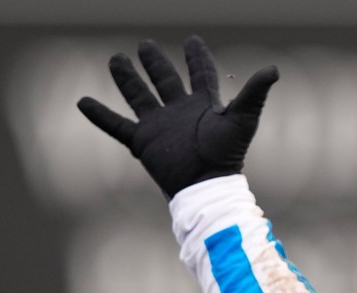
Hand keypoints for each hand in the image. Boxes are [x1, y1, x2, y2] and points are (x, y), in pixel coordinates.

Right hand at [78, 35, 278, 198]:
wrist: (205, 188)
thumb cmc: (227, 157)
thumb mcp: (242, 119)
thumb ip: (255, 94)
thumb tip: (274, 69)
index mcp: (204, 105)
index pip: (200, 74)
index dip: (197, 58)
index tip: (192, 41)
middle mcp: (180, 112)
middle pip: (165, 81)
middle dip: (155, 63)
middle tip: (144, 45)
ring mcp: (160, 126)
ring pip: (139, 96)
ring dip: (127, 79)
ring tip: (116, 58)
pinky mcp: (143, 143)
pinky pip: (116, 126)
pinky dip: (100, 115)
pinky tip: (82, 102)